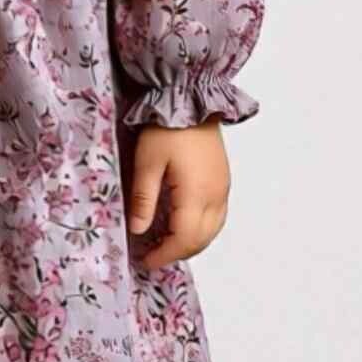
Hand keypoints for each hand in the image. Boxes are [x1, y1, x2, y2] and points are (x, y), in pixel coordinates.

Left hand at [125, 119, 230, 268]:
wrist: (190, 100)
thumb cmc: (167, 128)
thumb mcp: (147, 163)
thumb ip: (144, 199)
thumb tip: (138, 230)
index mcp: (197, 194)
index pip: (184, 239)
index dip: (165, 254)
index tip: (147, 261)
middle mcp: (216, 195)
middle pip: (201, 240)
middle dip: (178, 252)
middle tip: (154, 255)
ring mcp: (223, 188)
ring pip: (213, 231)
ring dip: (192, 243)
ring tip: (167, 245)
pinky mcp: (223, 180)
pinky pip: (217, 217)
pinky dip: (202, 230)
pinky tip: (185, 226)